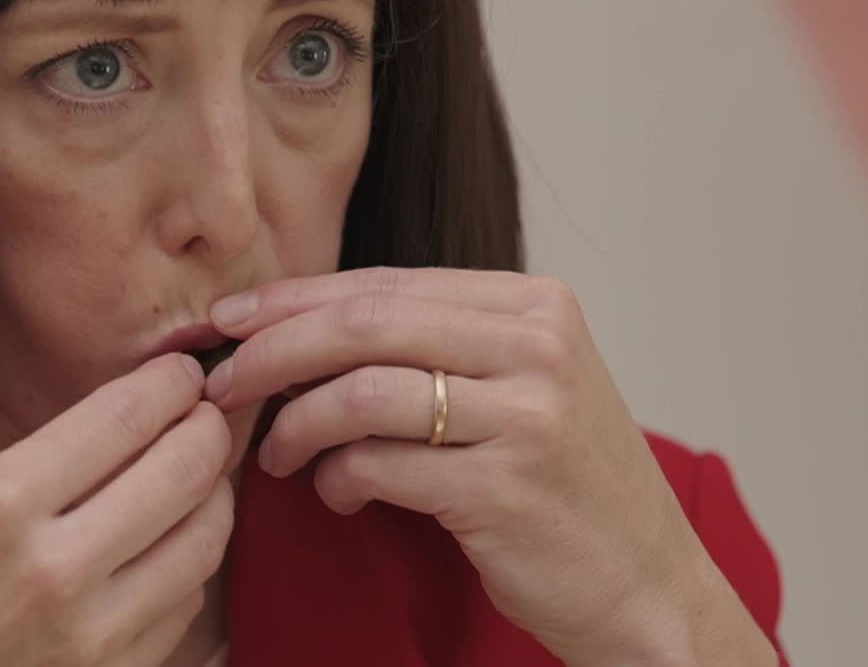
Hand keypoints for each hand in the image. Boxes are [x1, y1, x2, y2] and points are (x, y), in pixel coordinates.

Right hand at [0, 353, 232, 666]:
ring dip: (214, 496)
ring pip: (204, 539)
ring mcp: (90, 633)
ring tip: (198, 478)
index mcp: (1, 505)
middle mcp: (53, 567)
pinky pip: (186, 603)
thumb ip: (45, 459)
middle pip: (184, 471)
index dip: (171, 384)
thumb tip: (136, 413)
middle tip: (208, 416)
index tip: (183, 375)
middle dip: (211, 429)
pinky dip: (188, 565)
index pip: (123, 418)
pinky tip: (167, 546)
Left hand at [203, 267, 775, 665]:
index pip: (384, 282)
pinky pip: (378, 465)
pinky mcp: (504, 488)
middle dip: (271, 350)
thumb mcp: (521, 384)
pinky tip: (335, 493)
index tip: (229, 318)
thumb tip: (299, 323)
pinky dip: (337, 478)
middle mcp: (537, 345)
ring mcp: (526, 415)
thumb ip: (434, 342)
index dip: (293, 297)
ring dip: (295, 424)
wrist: (646, 585)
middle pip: (363, 323)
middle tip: (221, 382)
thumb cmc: (564, 486)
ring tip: (277, 454)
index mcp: (535, 304)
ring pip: (360, 392)